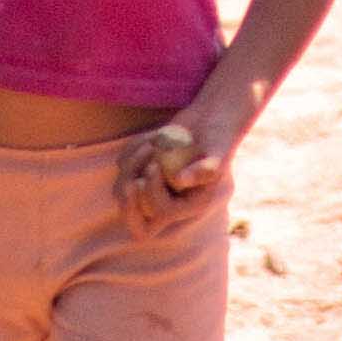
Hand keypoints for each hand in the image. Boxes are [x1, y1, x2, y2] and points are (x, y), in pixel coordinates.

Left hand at [120, 113, 224, 236]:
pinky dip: (131, 149)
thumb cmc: (220, 136)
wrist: (211, 119)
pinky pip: (122, 166)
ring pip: (122, 192)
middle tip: (132, 179)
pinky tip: (153, 135)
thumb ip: (205, 169)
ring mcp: (151, 187)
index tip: (155, 165)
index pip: (162, 213)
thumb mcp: (219, 151)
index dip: (153, 193)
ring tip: (152, 144)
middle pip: (135, 222)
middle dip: (128, 201)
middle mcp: (168, 202)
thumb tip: (179, 181)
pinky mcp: (141, 169)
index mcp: (188, 206)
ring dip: (130, 166)